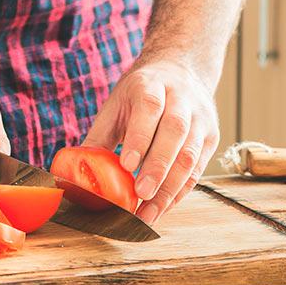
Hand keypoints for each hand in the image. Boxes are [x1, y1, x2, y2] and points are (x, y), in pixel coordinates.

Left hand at [84, 59, 219, 223]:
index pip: (150, 109)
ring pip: (191, 153)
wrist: (179, 71)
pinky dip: (180, 191)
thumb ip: (98, 137)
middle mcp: (181, 99)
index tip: (127, 165)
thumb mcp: (116, 104)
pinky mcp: (211, 137)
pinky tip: (163, 207)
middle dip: (158, 166)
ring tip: (150, 213)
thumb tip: (74, 172)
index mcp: (152, 85)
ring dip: (171, 187)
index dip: (140, 137)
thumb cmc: (140, 94)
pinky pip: (198, 168)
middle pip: (175, 132)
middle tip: (141, 194)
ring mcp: (200, 118)